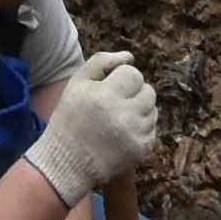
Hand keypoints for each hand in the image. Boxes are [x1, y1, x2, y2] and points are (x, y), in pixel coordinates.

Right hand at [27, 51, 160, 200]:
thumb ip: (101, 62)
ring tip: (118, 119)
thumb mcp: (77, 84)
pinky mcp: (141, 150)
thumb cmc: (70, 118)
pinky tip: (122, 134)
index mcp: (105, 96)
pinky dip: (141, 129)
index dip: (122, 78)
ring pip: (152, 110)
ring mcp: (134, 135)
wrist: (67, 163)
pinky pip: (152, 130)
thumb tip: (130, 56)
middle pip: (148, 91)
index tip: (109, 88)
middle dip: (134, 93)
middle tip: (115, 103)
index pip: (134, 74)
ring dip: (139, 110)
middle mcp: (123, 115)